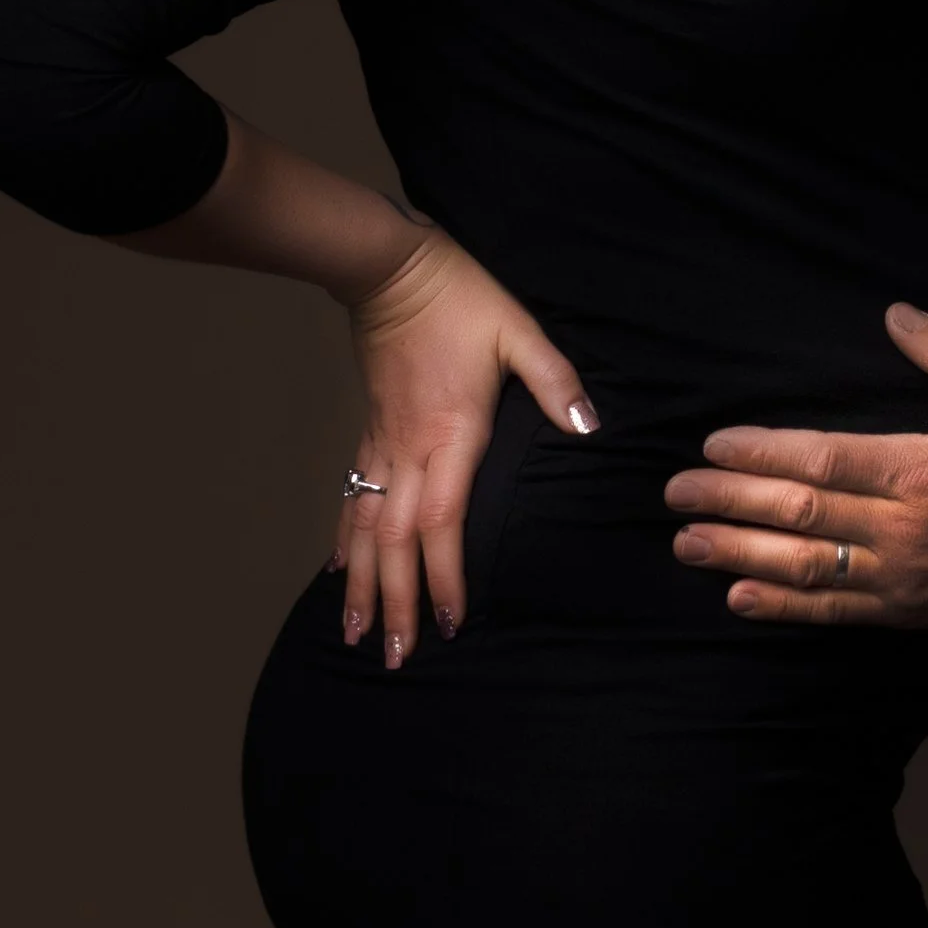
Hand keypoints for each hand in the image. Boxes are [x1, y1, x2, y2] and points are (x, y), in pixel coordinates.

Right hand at [335, 230, 596, 665]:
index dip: (445, 575)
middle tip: (395, 657)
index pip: (445, 523)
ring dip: (362, 584)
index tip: (448, 622)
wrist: (392, 271)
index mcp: (451, 434)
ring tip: (355, 633)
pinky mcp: (372, 433)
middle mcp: (410, 450)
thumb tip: (588, 424)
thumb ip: (556, 380)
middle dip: (395, 603)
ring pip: (367, 529)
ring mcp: (384, 444)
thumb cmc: (461, 299)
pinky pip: (354, 498)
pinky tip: (339, 569)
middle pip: (398, 542)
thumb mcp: (520, 331)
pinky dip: (346, 539)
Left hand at [665, 303, 927, 628]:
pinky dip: (782, 607)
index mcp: (920, 469)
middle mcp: (899, 526)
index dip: (761, 451)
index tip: (714, 443)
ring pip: (803, 565)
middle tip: (675, 492)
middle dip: (729, 500)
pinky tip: (738, 600)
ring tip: (687, 543)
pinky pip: (832, 611)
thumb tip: (896, 314)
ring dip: (739, 554)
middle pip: (798, 512)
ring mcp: (898, 575)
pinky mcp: (904, 612)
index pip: (822, 458)